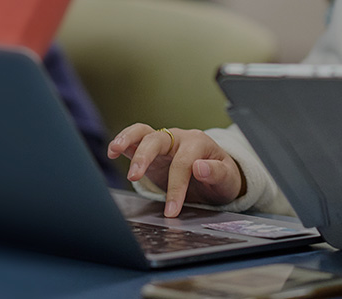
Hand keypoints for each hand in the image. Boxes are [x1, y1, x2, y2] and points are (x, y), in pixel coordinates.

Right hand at [107, 123, 246, 216]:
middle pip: (158, 140)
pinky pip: (136, 139)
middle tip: (134, 177)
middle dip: (144, 157)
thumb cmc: (222, 177)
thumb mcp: (228, 178)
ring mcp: (165, 142)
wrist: (218, 175)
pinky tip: (113, 150)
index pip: (183, 163)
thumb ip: (216, 172)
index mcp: (198, 143)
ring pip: (143, 132)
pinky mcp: (152, 150)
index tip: (171, 210)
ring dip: (128, 139)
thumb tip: (200, 167)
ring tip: (114, 149)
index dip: (176, 187)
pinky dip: (123, 142)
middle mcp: (179, 138)